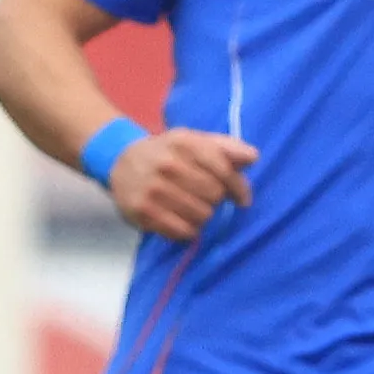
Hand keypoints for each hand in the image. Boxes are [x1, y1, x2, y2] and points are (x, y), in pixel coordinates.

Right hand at [104, 127, 255, 239]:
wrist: (121, 162)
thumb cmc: (169, 153)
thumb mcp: (195, 141)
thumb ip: (227, 147)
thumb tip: (253, 158)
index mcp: (183, 143)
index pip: (224, 170)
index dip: (238, 188)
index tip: (242, 198)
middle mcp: (167, 165)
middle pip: (215, 195)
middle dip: (216, 199)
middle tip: (206, 197)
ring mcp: (153, 189)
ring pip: (202, 216)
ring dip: (203, 215)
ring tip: (192, 206)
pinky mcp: (142, 212)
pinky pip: (183, 231)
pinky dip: (188, 229)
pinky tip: (182, 218)